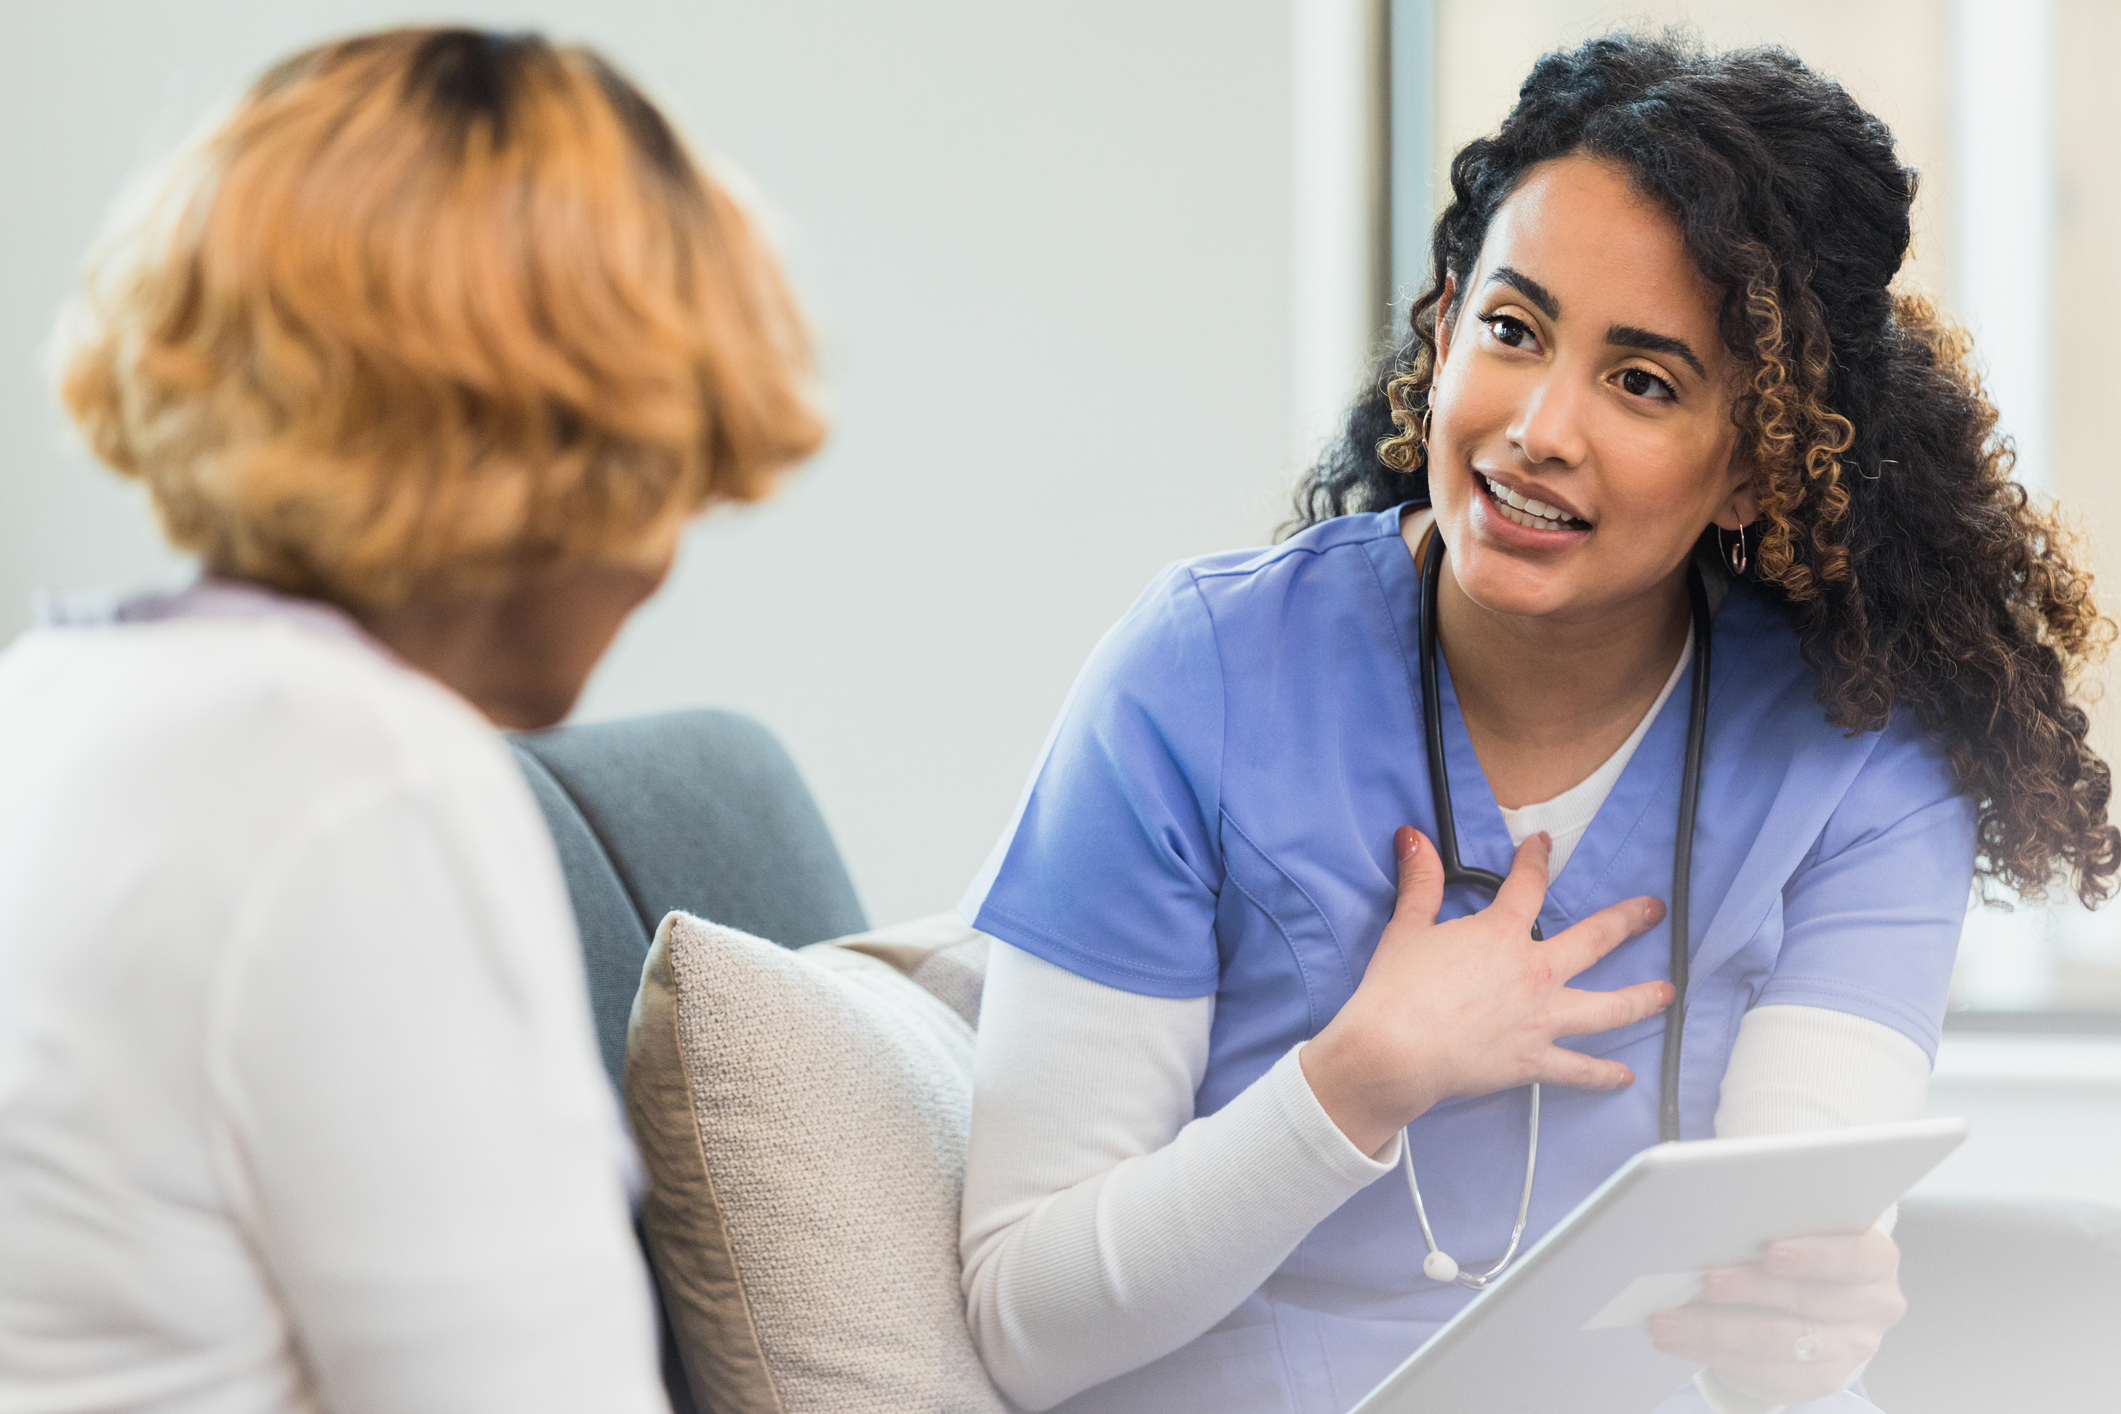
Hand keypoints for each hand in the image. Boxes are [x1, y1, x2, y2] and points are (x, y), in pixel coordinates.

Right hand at [1302, 827, 1674, 1154]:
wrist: (1396, 1051)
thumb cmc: (1397, 991)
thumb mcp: (1407, 927)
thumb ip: (1420, 882)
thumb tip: (1413, 838)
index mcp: (1503, 935)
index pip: (1528, 886)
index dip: (1535, 860)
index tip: (1542, 846)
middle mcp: (1535, 974)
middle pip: (1594, 941)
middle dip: (1628, 921)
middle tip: (1653, 910)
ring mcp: (1541, 1019)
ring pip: (1607, 1008)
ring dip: (1642, 998)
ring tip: (1667, 992)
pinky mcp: (1533, 1060)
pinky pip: (1577, 1069)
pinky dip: (1602, 1075)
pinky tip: (1624, 1076)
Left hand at [1647, 1229, 1907, 1404]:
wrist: (1817, 1297)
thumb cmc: (1800, 1246)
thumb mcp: (1800, 1225)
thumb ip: (1777, 1218)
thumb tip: (1719, 1214)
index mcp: (1875, 1256)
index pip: (1858, 1255)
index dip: (1815, 1254)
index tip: (1770, 1250)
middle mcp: (1873, 1304)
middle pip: (1810, 1300)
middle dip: (1751, 1289)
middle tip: (1706, 1280)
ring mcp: (1851, 1346)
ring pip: (1781, 1341)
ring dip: (1717, 1330)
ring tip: (1670, 1319)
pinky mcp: (1822, 1378)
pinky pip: (1767, 1373)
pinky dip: (1716, 1355)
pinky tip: (1680, 1342)